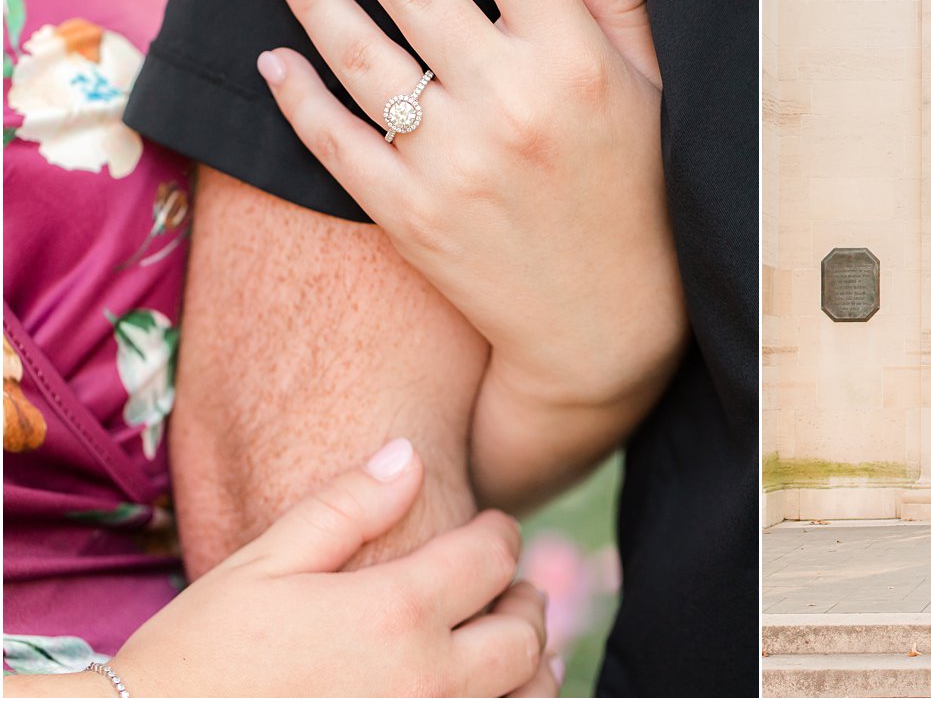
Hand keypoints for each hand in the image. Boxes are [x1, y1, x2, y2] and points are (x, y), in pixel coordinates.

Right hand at [111, 440, 556, 697]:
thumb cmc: (196, 658)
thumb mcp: (263, 566)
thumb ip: (346, 508)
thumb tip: (408, 455)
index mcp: (395, 613)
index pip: (492, 558)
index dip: (500, 533)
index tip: (493, 529)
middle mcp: (427, 681)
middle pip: (524, 634)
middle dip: (524, 600)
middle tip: (511, 588)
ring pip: (527, 698)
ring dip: (532, 668)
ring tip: (510, 649)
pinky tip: (479, 697)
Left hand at [257, 0, 684, 503]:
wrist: (607, 329)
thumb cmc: (641, 199)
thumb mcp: (654, 97)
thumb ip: (616, 8)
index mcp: (577, 62)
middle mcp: (513, 102)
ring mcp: (456, 163)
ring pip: (364, 56)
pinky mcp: (412, 218)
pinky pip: (339, 142)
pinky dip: (300, 95)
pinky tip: (276, 56)